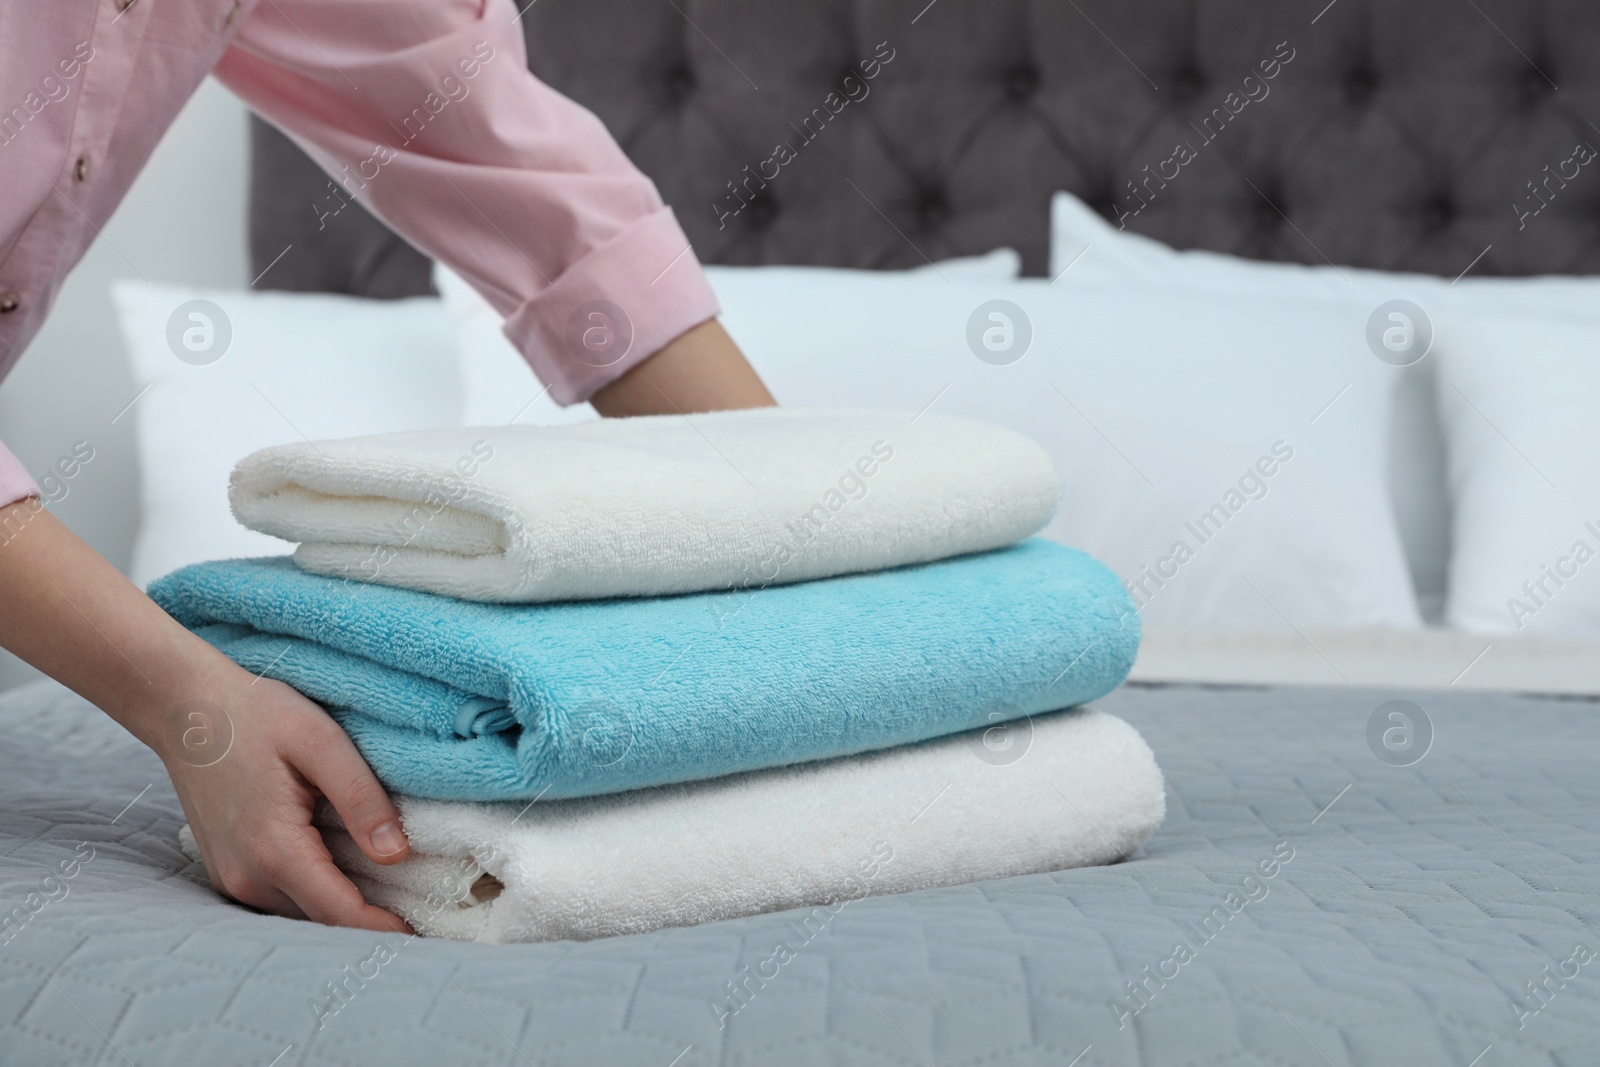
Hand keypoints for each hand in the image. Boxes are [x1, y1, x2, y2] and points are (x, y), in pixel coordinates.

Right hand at [162, 669, 412, 931]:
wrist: (185, 707)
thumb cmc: (255, 714)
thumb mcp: (321, 742)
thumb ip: (361, 798)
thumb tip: (397, 854)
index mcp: (274, 849)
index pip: (338, 913)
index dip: (382, 928)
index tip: (422, 932)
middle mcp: (246, 876)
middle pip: (319, 921)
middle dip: (367, 924)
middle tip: (417, 911)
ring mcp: (230, 876)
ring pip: (298, 914)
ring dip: (340, 911)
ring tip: (390, 896)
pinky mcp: (227, 869)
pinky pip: (279, 898)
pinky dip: (315, 894)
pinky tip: (345, 874)